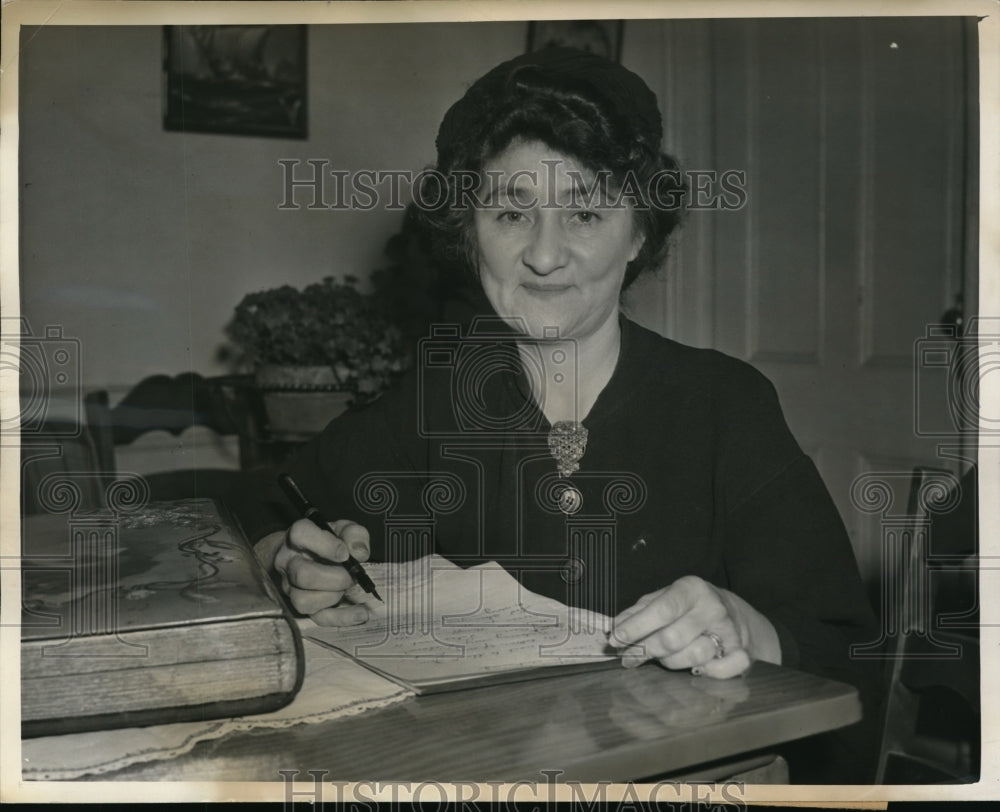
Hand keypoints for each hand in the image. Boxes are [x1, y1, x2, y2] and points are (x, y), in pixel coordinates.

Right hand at [256, 519, 375, 625]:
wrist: (307, 555)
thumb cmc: (327, 540)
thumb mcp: (343, 529)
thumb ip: (354, 535)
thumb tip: (359, 553)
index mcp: (297, 537)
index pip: (301, 534)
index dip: (324, 544)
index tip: (344, 554)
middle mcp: (288, 563)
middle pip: (302, 575)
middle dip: (333, 579)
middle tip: (350, 576)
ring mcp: (291, 588)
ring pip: (303, 601)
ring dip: (332, 597)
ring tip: (346, 589)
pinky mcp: (301, 607)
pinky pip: (318, 618)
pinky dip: (342, 617)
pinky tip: (360, 612)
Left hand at [609, 575, 780, 678]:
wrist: (730, 612)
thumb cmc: (685, 607)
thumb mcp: (661, 600)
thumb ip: (636, 612)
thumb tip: (612, 628)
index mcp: (690, 589)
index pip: (661, 610)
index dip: (636, 627)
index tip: (615, 640)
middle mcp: (712, 607)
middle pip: (674, 638)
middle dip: (647, 650)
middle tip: (630, 657)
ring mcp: (729, 630)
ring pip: (695, 657)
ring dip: (672, 662)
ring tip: (662, 658)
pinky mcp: (741, 652)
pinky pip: (724, 670)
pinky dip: (710, 673)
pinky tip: (697, 671)